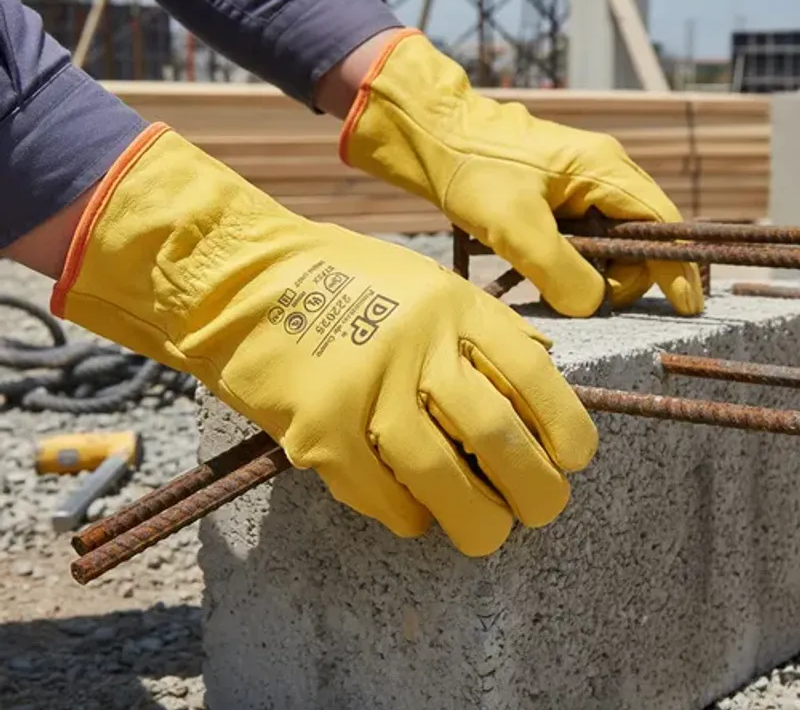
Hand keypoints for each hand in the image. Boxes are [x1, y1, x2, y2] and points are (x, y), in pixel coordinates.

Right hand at [51, 123, 597, 555]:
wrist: (241, 282)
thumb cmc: (341, 282)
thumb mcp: (424, 283)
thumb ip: (480, 328)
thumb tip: (542, 382)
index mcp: (450, 303)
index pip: (532, 373)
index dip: (567, 427)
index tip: (573, 460)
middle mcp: (414, 343)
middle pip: (496, 435)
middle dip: (535, 490)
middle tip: (543, 509)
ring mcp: (364, 388)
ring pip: (442, 478)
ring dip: (477, 522)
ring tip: (486, 532)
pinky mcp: (318, 429)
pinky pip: (380, 494)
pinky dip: (408, 516)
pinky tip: (417, 515)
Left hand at [340, 29, 703, 317]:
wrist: (431, 133)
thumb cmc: (472, 170)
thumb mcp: (516, 227)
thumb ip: (561, 271)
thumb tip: (592, 304)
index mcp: (604, 169)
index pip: (662, 225)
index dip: (676, 268)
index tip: (686, 306)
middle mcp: (602, 169)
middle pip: (640, 232)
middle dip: (626, 273)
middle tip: (589, 300)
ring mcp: (578, 177)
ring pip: (609, 234)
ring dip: (596, 267)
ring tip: (560, 284)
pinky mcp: (554, 188)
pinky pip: (581, 229)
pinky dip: (574, 255)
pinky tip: (547, 268)